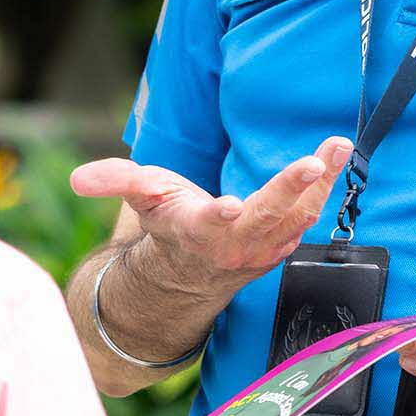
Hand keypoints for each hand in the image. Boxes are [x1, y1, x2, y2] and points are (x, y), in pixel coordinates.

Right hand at [70, 136, 353, 291]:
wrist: (193, 270)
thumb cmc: (168, 222)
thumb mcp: (139, 197)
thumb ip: (113, 181)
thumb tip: (77, 179)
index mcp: (197, 232)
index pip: (209, 225)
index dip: (220, 217)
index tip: (231, 205)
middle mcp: (235, 244)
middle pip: (266, 218)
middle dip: (289, 190)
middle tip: (311, 162)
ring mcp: (265, 246)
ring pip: (298, 215)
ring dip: (320, 181)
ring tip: (337, 145)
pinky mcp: (285, 238)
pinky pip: (310, 210)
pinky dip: (326, 184)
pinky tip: (338, 153)